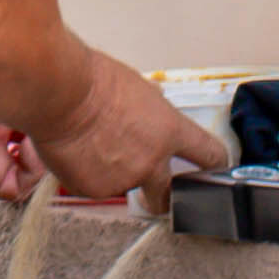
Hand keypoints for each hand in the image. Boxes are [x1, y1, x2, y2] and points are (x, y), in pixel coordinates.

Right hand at [20, 49, 225, 214]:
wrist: (61, 93)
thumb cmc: (94, 81)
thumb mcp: (136, 88)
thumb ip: (148, 111)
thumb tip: (147, 115)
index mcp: (169, 131)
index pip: (207, 153)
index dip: (215, 162)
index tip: (218, 167)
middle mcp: (151, 161)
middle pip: (170, 195)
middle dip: (165, 197)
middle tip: (157, 194)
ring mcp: (124, 179)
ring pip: (124, 185)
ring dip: (115, 173)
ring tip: (92, 146)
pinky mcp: (94, 190)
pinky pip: (94, 186)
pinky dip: (87, 174)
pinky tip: (76, 152)